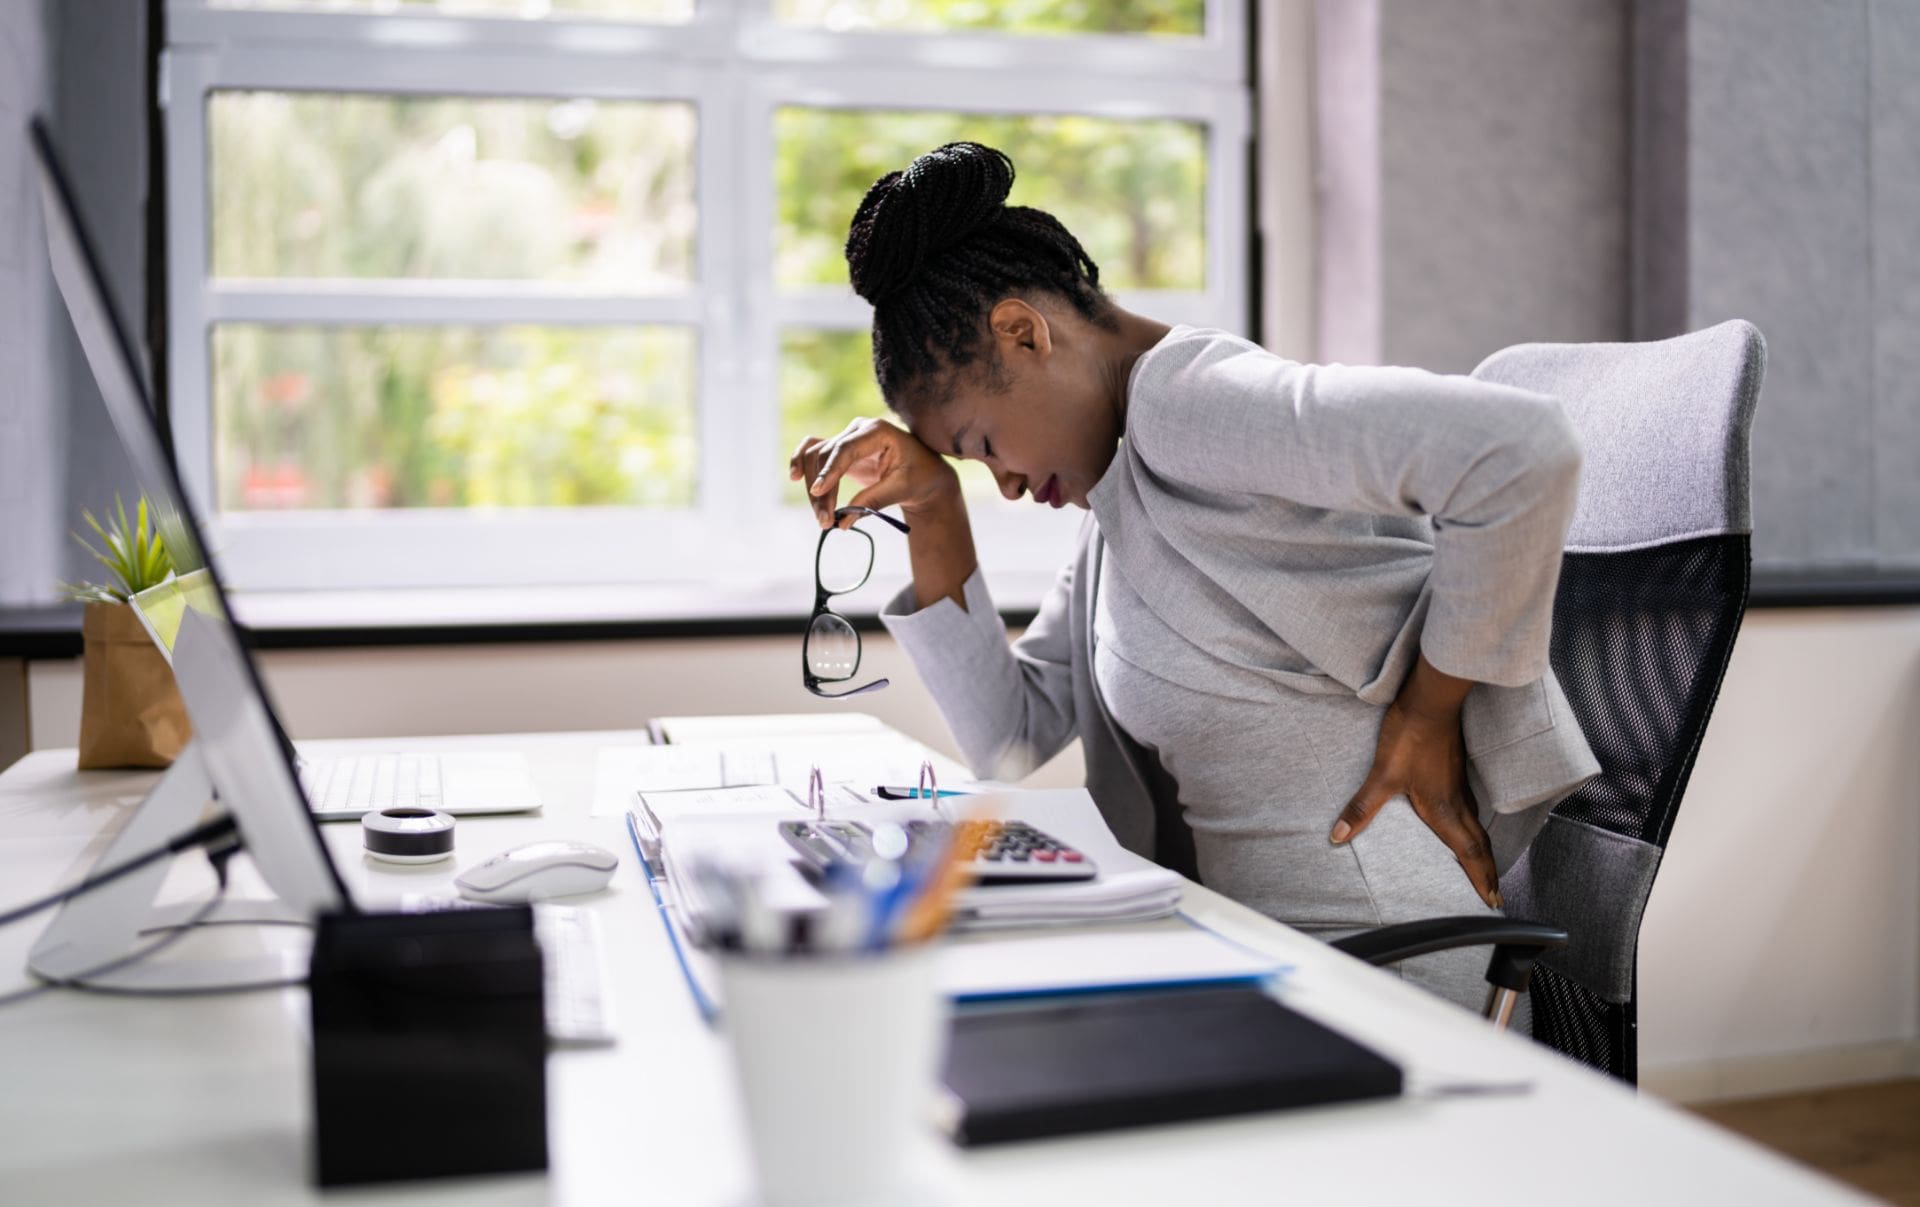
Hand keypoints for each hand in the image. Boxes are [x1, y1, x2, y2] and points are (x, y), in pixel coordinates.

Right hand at [789, 417, 960, 529]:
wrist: (924, 474)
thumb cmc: (919, 477)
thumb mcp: (902, 489)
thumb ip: (873, 501)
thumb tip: (843, 522)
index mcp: (878, 431)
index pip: (846, 448)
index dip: (830, 470)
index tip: (817, 492)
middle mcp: (858, 430)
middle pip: (826, 456)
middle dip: (822, 490)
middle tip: (825, 522)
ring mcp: (847, 438)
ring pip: (816, 458)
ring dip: (812, 488)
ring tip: (822, 519)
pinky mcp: (840, 450)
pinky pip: (813, 451)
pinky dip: (801, 462)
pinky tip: (794, 476)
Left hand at [1328, 657, 1501, 908]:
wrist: (1431, 699)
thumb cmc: (1410, 736)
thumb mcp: (1382, 774)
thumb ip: (1362, 808)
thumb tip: (1339, 836)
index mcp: (1444, 809)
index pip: (1468, 853)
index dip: (1480, 878)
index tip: (1492, 901)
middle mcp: (1458, 801)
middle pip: (1479, 844)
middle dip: (1488, 872)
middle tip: (1494, 896)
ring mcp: (1460, 784)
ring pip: (1478, 825)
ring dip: (1483, 850)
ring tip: (1484, 867)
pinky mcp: (1457, 769)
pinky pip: (1471, 807)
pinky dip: (1475, 826)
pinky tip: (1467, 823)